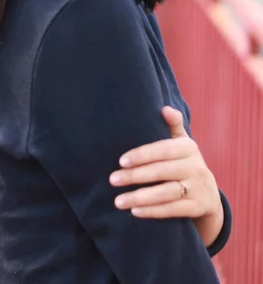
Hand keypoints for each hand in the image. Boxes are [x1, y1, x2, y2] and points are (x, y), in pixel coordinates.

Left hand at [109, 106, 221, 220]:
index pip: (162, 150)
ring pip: (166, 193)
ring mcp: (198, 188)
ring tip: (118, 201)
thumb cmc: (184, 161)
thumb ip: (173, 125)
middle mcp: (196, 167)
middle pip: (161, 171)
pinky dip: (154, 211)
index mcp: (188, 148)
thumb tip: (164, 109)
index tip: (121, 161)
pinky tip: (135, 212)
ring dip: (140, 198)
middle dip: (135, 176)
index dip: (142, 155)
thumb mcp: (182, 143)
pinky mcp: (197, 207)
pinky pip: (173, 210)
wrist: (208, 192)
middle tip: (112, 180)